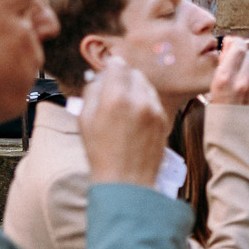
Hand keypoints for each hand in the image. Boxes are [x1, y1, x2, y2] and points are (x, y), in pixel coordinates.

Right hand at [78, 56, 169, 186]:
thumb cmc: (100, 153)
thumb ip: (92, 91)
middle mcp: (139, 100)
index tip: (107, 73)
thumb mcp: (84, 119)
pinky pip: (154, 101)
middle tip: (114, 90)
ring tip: (124, 106)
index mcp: (115, 98)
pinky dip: (145, 102)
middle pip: (134, 73)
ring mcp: (155, 110)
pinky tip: (135, 117)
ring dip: (136, 89)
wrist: (126, 182)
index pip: (118, 66)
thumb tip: (100, 76)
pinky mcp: (164, 121)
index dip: (111, 67)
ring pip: (147, 86)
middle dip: (124, 78)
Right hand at [206, 34, 248, 106]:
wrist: (233, 142)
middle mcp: (242, 84)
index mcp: (224, 79)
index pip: (239, 47)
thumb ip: (224, 64)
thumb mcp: (214, 88)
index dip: (239, 45)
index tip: (237, 47)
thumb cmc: (222, 113)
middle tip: (244, 68)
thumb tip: (232, 42)